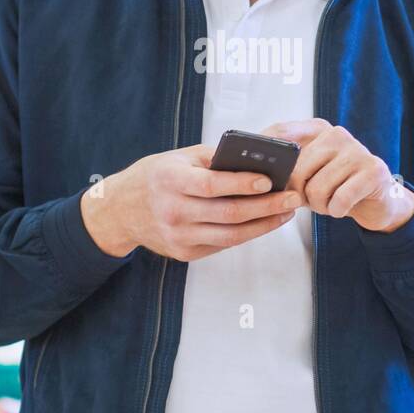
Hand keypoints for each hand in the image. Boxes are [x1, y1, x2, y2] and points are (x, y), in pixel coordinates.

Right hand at [80, 144, 300, 261]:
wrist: (121, 210)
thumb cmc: (157, 176)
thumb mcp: (178, 158)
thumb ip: (214, 160)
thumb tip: (257, 162)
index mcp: (170, 180)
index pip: (212, 185)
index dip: (242, 184)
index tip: (269, 181)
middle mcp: (173, 211)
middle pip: (228, 214)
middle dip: (266, 207)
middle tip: (292, 198)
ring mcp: (179, 237)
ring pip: (231, 236)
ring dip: (264, 225)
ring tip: (285, 212)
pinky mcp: (185, 253)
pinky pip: (222, 244)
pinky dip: (247, 233)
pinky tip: (264, 222)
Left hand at [262, 119, 413, 233]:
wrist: (376, 201)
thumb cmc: (335, 188)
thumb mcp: (308, 176)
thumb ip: (287, 171)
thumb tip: (258, 178)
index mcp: (317, 129)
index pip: (281, 132)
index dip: (265, 150)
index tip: (253, 168)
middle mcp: (336, 134)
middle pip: (297, 170)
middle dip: (299, 194)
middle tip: (312, 200)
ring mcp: (357, 149)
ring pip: (317, 188)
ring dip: (320, 206)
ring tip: (329, 203)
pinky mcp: (374, 170)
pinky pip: (340, 199)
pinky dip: (336, 210)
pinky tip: (342, 207)